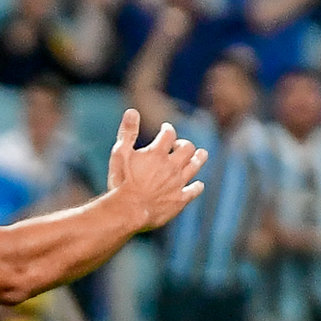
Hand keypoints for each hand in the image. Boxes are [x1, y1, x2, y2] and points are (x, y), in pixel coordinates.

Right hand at [105, 108, 205, 234]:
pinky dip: (197, 186)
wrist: (128, 209)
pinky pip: (194, 190)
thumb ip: (127, 132)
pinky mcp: (180, 199)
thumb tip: (132, 111)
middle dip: (184, 144)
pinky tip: (197, 184)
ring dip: (199, 158)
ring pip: (195, 166)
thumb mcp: (120, 154)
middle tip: (178, 146)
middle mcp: (172, 166)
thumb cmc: (121, 182)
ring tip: (200, 155)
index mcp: (157, 153)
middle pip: (188, 148)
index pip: (168, 134)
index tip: (165, 129)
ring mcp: (178, 183)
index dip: (167, 129)